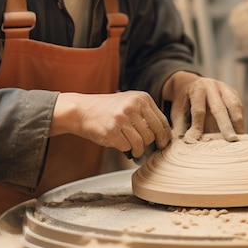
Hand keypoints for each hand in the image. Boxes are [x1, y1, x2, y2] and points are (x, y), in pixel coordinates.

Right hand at [52, 91, 170, 157]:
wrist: (82, 110)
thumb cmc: (109, 109)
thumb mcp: (130, 103)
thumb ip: (146, 114)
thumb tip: (164, 137)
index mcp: (142, 98)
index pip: (162, 122)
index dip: (164, 137)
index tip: (163, 144)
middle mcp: (134, 106)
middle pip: (153, 134)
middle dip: (150, 144)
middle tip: (144, 148)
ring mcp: (122, 118)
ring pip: (141, 143)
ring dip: (138, 150)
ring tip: (132, 148)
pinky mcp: (112, 131)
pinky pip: (127, 147)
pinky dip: (125, 149)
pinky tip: (120, 144)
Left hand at [165, 73, 244, 142]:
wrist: (193, 84)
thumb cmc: (185, 102)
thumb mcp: (178, 111)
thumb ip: (180, 125)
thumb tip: (183, 143)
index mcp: (197, 89)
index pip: (199, 110)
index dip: (198, 126)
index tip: (199, 141)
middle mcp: (212, 86)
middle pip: (219, 107)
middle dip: (225, 125)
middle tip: (230, 140)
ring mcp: (224, 88)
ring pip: (234, 105)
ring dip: (237, 123)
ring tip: (239, 139)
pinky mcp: (233, 93)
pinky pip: (239, 107)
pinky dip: (240, 121)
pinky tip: (240, 133)